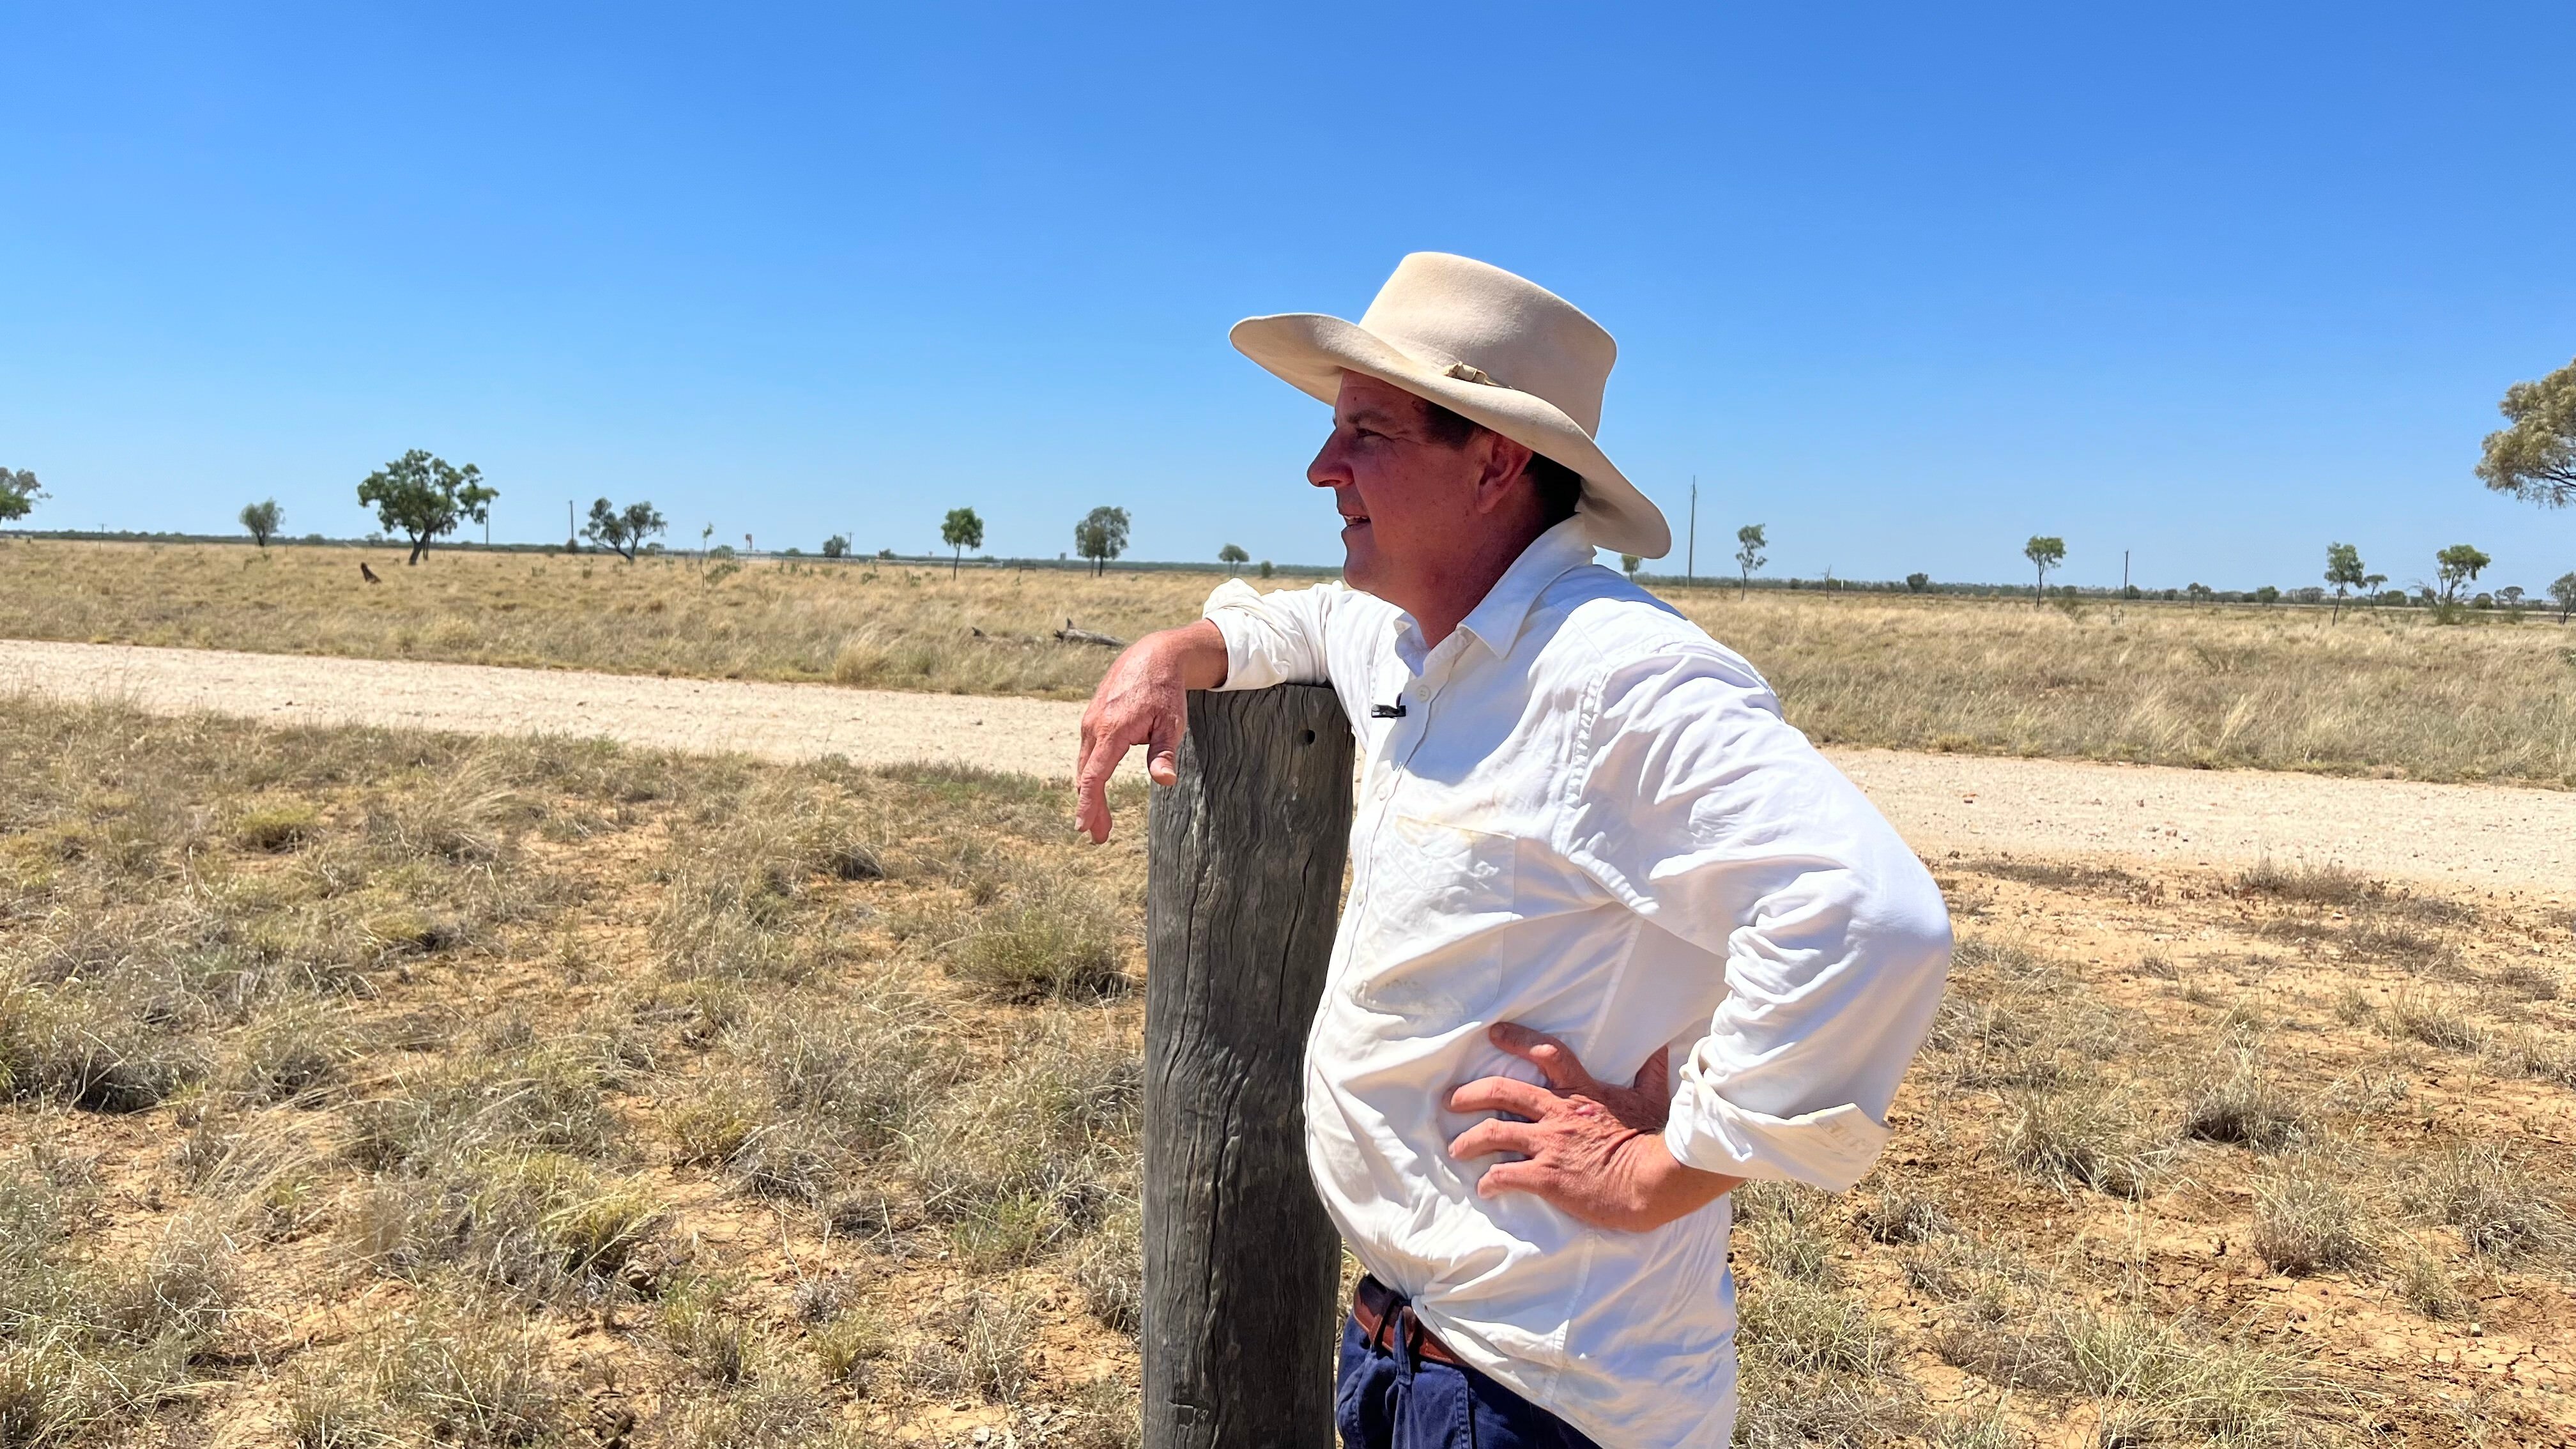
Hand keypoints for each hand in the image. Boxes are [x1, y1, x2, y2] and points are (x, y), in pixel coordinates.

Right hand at [1074, 620, 1225, 842]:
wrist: (1153, 656)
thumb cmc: (1165, 692)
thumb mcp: (1172, 723)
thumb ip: (1164, 753)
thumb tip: (1165, 781)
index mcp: (1112, 731)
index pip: (1093, 776)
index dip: (1087, 804)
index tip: (1083, 827)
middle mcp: (1094, 726)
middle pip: (1085, 776)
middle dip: (1090, 808)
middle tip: (1098, 837)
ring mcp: (1090, 721)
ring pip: (1085, 765)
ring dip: (1089, 793)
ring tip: (1098, 821)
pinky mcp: (1092, 718)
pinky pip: (1088, 752)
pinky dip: (1090, 773)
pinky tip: (1096, 787)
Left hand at [1446, 1023, 1738, 1231]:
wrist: (1654, 1181)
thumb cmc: (1655, 1142)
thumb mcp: (1653, 1101)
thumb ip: (1651, 1074)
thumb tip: (1661, 1051)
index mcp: (1582, 1092)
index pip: (1546, 1054)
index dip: (1517, 1040)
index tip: (1494, 1033)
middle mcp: (1558, 1113)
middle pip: (1502, 1092)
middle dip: (1471, 1094)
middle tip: (1452, 1100)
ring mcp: (1549, 1144)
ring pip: (1493, 1133)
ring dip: (1469, 1140)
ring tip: (1456, 1149)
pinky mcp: (1546, 1177)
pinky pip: (1506, 1176)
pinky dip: (1490, 1182)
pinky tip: (1485, 1189)